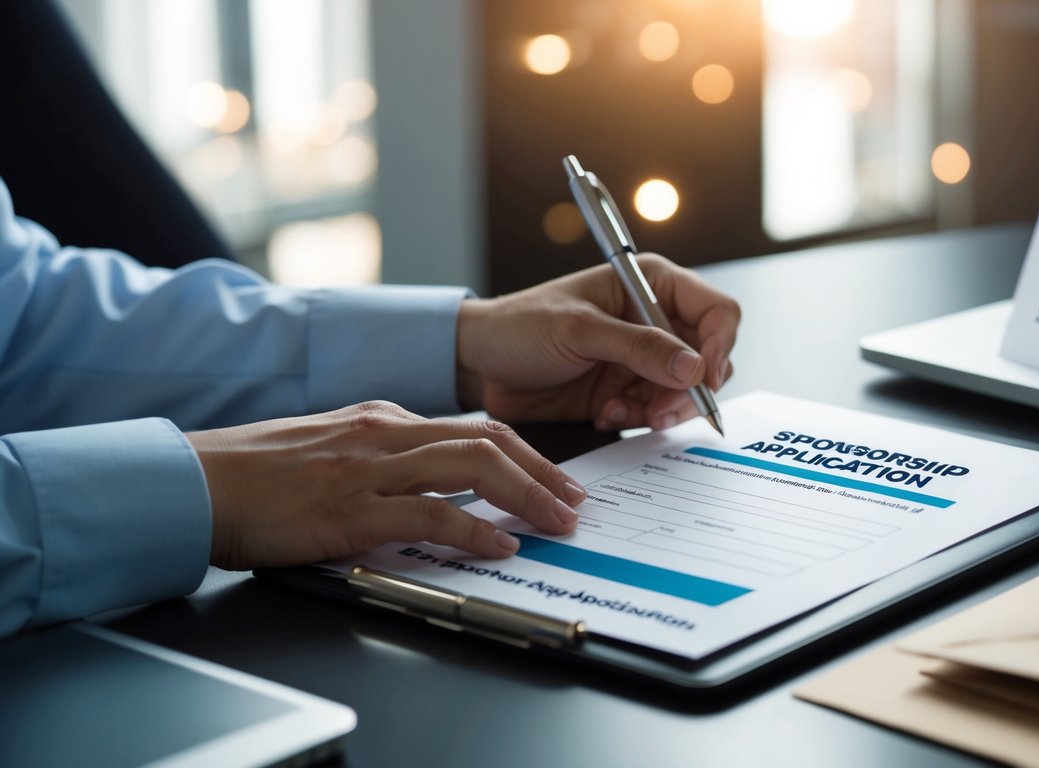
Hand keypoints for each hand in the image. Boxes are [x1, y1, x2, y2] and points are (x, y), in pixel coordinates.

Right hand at [187, 401, 584, 569]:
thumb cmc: (258, 474)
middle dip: (543, 470)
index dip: (525, 453)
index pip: (474, 428)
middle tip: (577, 500)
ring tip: (559, 522)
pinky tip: (502, 546)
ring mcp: (372, 468)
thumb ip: (383, 459)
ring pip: (473, 467)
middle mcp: (386, 434)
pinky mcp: (352, 507)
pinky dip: (476, 530)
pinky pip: (431, 514)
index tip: (555, 477)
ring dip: (527, 495)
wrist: (197, 482)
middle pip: (488, 440)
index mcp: (384, 419)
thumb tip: (430, 484)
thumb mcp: (332, 452)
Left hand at [457, 253, 739, 430]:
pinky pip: (658, 411)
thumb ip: (639, 348)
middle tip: (661, 409)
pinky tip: (606, 414)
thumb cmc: (521, 326)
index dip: (720, 343)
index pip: (716, 310)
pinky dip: (640, 418)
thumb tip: (694, 367)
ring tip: (622, 411)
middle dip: (691, 389)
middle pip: (710, 358)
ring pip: (688, 392)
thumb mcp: (579, 330)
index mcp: (651, 284)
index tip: (704, 376)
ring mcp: (644, 359)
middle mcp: (656, 321)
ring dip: (663, 409)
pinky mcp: (629, 390)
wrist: (481, 364)